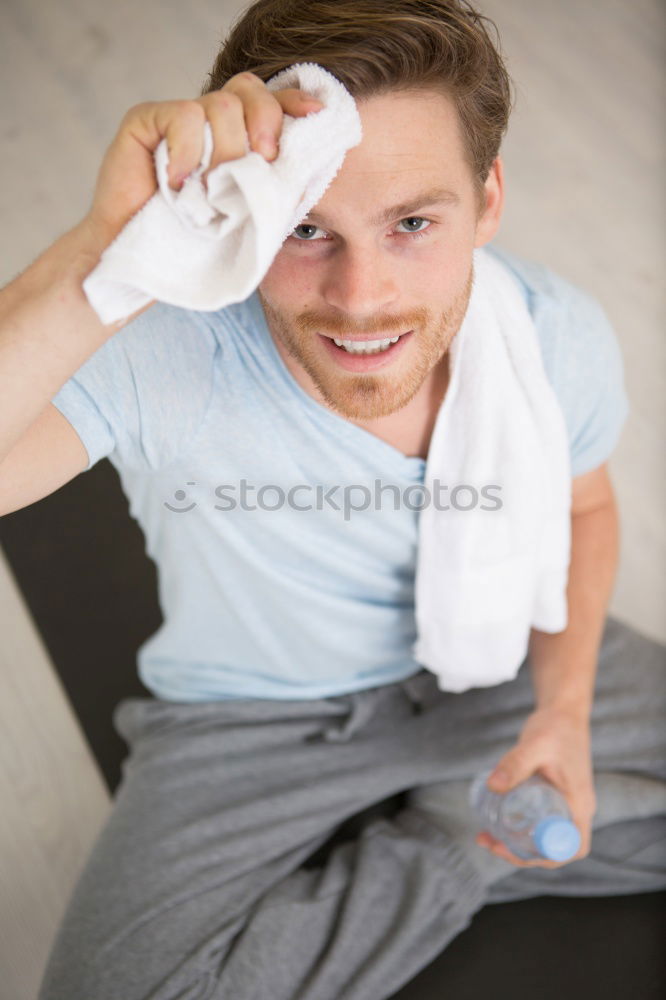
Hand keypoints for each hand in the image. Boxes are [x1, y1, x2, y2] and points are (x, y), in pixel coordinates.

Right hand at [83, 71, 323, 249]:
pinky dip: (188, 149)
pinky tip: (178, 183)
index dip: (294, 102)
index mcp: (237, 139)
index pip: (270, 103)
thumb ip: (274, 187)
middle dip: (265, 122)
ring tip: (211, 191)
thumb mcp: (250, 217)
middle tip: (264, 161)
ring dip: (227, 150)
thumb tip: (309, 168)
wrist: (145, 263)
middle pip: (249, 91)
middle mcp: (209, 123)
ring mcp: (177, 119)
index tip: (316, 115)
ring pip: (221, 104)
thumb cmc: (196, 245)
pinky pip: (183, 115)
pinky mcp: (145, 122)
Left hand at [476, 705, 596, 868]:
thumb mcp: (535, 744)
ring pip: (544, 837)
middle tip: (489, 842)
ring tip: (485, 836)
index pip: (571, 848)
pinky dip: (519, 827)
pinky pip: (539, 822)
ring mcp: (566, 804)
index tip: (510, 849)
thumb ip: (515, 763)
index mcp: (579, 804)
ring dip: (517, 843)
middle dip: (521, 853)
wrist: (564, 712)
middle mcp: (576, 809)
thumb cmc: (555, 726)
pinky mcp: (554, 797)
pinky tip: (496, 820)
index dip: (542, 857)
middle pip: (553, 848)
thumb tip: (492, 787)